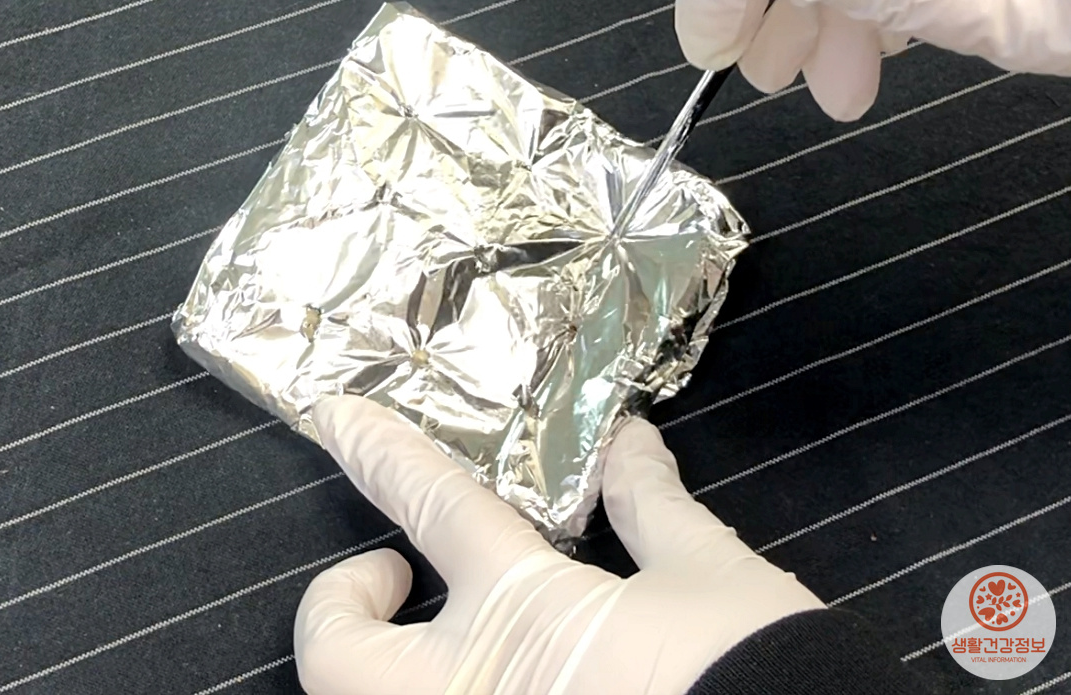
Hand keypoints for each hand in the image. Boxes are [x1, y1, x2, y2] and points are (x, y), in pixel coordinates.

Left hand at [293, 396, 821, 694]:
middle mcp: (469, 686)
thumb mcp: (709, 580)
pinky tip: (512, 678)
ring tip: (445, 646)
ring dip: (386, 667)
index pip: (430, 504)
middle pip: (335, 652)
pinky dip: (437, 693)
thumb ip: (655, 507)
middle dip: (337, 604)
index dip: (377, 452)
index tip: (335, 418)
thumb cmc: (750, 673)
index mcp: (521, 606)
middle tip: (392, 578)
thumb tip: (630, 442)